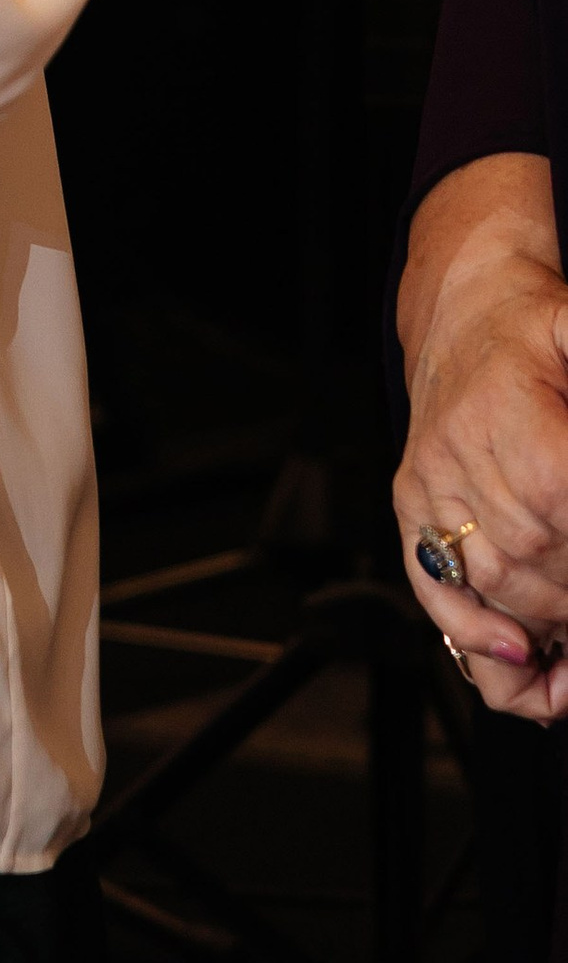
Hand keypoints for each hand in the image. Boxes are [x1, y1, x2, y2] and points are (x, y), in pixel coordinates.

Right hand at [396, 157, 567, 717]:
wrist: (458, 304)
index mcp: (510, 417)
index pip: (555, 506)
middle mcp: (459, 457)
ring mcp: (428, 485)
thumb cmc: (530, 323)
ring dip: (545, 629)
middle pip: (533, 558)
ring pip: (490, 585)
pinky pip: (432, 585)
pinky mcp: (410, 503)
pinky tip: (523, 657)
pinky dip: (473, 634)